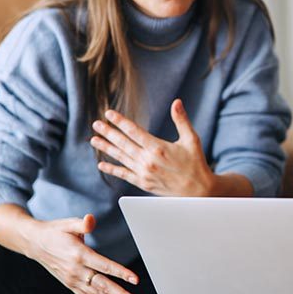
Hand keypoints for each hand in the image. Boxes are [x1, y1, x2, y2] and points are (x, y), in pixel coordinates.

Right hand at [29, 214, 138, 293]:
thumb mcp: (69, 224)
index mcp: (80, 255)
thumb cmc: (56, 231)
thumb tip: (91, 219)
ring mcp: (72, 280)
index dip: (121, 273)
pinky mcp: (70, 284)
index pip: (105, 266)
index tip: (135, 280)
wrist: (35, 243)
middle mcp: (76, 271)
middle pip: (102, 285)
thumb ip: (83, 224)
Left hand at [90, 99, 214, 195]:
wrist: (198, 191)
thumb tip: (177, 102)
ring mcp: (144, 173)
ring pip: (121, 158)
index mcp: (158, 147)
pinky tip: (102, 164)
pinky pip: (124, 174)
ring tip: (94, 139)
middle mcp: (148, 160)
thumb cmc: (196, 163)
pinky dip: (112, 169)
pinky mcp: (144, 183)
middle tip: (96, 124)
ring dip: (106, 148)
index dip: (120, 121)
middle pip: (123, 143)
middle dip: (108, 132)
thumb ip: (181, 120)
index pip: (134, 131)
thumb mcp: (191, 139)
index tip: (109, 114)